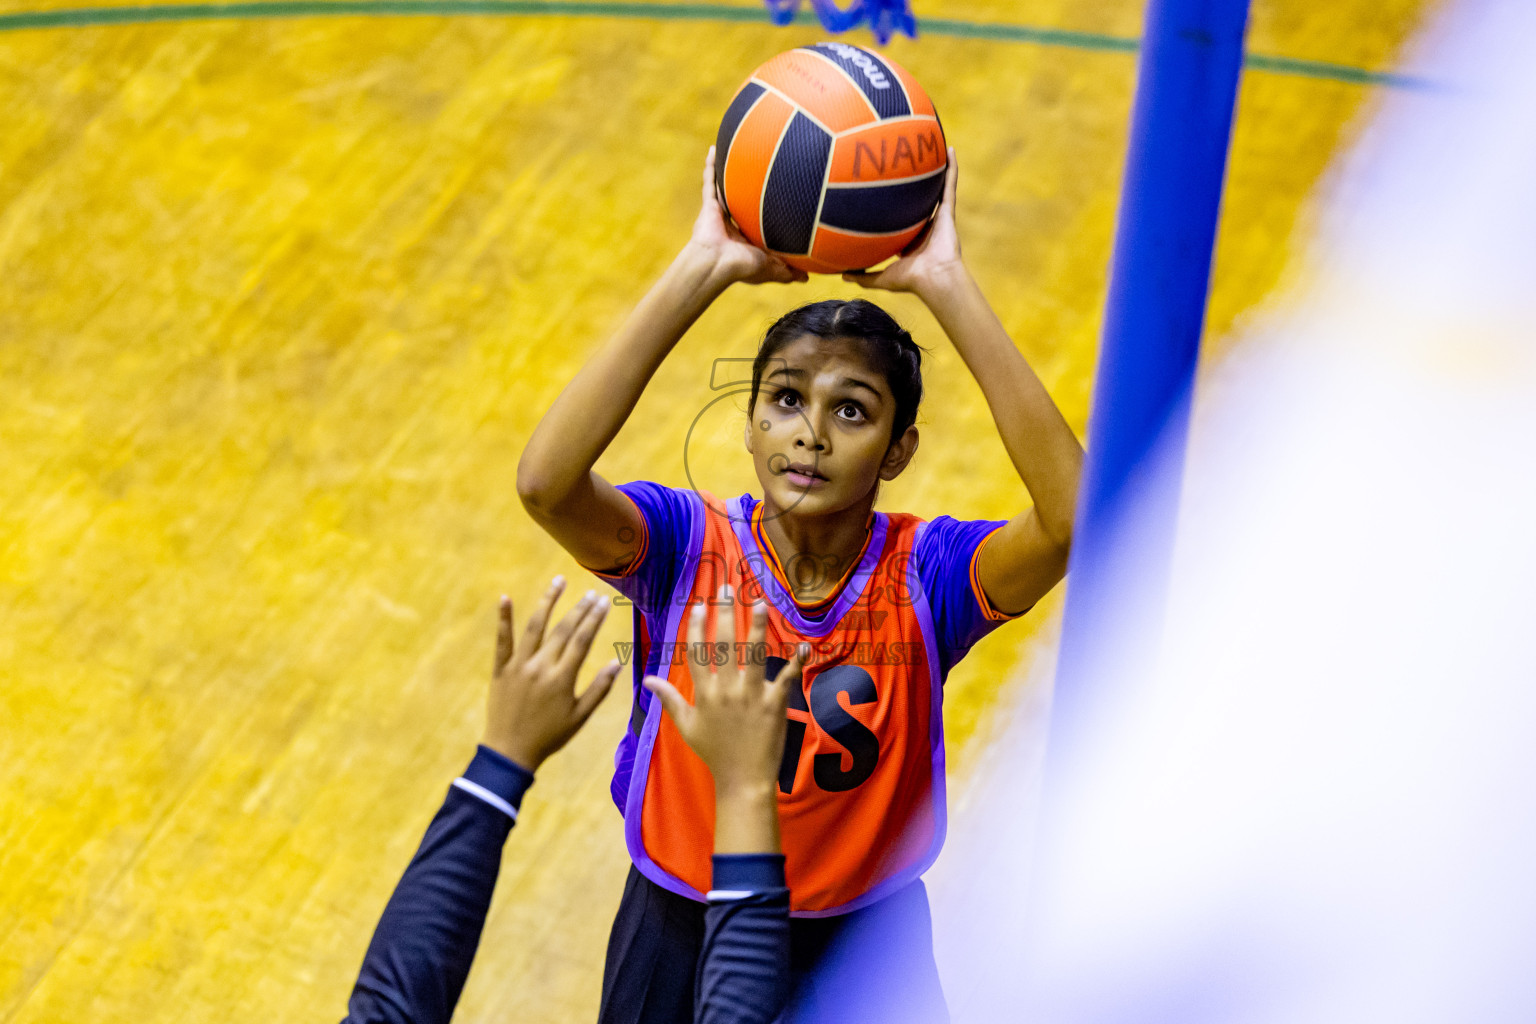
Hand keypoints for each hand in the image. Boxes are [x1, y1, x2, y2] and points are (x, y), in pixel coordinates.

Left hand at [482, 577, 621, 770]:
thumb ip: (599, 689)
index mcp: (562, 678)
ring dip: (548, 601)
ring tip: (559, 581)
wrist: (510, 752)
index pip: (582, 640)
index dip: (594, 619)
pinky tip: (505, 598)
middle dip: (579, 609)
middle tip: (591, 592)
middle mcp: (541, 666)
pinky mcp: (501, 669)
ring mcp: (519, 666)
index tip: (603, 602)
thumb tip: (616, 663)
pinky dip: (504, 619)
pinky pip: (502, 640)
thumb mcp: (580, 717)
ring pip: (535, 627)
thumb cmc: (550, 736)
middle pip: (563, 630)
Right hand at [643, 587, 807, 799]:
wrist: (742, 780)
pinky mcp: (775, 705)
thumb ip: (668, 699)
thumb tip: (646, 680)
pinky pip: (787, 679)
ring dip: (757, 627)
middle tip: (726, 588)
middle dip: (724, 613)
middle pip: (723, 645)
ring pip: (753, 654)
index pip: (697, 653)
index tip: (699, 604)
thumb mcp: (686, 726)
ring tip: (759, 603)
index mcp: (704, 694)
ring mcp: (751, 696)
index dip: (697, 626)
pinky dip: (796, 662)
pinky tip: (804, 645)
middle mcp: (726, 690)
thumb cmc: (714, 753)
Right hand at [684, 146, 808, 286]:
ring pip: (726, 189)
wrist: (717, 263)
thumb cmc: (743, 267)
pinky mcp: (709, 205)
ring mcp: (719, 213)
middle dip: (748, 190)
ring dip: (729, 173)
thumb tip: (807, 278)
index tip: (779, 201)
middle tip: (761, 171)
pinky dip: (710, 166)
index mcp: (745, 239)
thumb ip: (788, 271)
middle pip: (742, 203)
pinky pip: (710, 181)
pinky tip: (714, 149)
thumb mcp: (771, 269)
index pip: (757, 223)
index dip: (765, 214)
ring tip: (738, 154)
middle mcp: (732, 224)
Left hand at [843, 146, 963, 296]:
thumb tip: (841, 275)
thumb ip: (863, 276)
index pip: (903, 219)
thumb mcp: (881, 278)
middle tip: (904, 165)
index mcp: (912, 240)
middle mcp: (926, 226)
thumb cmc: (910, 280)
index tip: (883, 195)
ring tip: (932, 148)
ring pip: (937, 188)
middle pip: (919, 200)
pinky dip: (951, 168)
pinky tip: (949, 150)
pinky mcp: (949, 212)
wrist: (933, 278)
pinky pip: (950, 185)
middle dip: (914, 185)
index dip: (895, 209)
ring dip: (936, 170)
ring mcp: (938, 217)